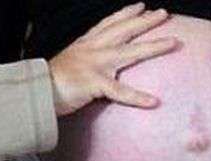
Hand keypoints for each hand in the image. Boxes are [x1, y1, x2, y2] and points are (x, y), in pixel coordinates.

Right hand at [48, 3, 177, 114]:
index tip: (141, 6)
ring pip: (131, 52)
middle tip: (165, 13)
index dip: (126, 13)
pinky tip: (154, 101)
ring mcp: (95, 64)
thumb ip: (83, 61)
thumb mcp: (69, 63)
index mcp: (86, 44)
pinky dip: (138, 97)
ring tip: (174, 42)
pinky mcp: (95, 83)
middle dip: (146, 20)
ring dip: (154, 46)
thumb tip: (92, 66)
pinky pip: (121, 92)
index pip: (109, 23)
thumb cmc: (51, 82)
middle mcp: (93, 49)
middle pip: (125, 30)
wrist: (36, 90)